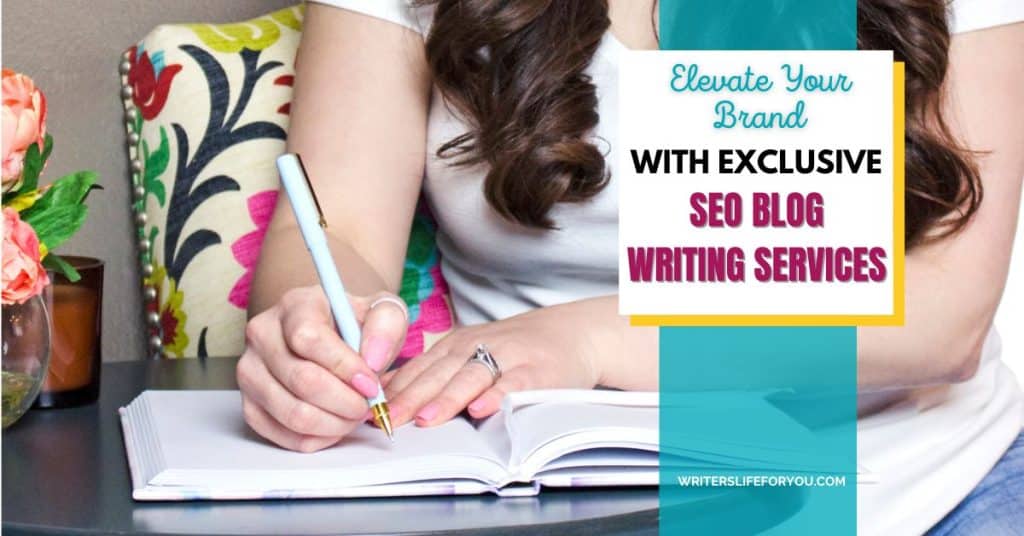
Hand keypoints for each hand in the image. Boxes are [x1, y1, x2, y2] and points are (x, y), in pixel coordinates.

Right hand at [238, 285, 408, 451]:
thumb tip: (372, 360)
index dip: (345, 367)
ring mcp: (250, 372)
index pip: (309, 338)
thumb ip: (386, 325)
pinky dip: (317, 438)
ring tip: (354, 414)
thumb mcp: (382, 311)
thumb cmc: (354, 325)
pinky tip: (334, 424)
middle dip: (345, 402)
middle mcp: (263, 335)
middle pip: (302, 381)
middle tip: (368, 405)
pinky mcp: (250, 405)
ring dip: (334, 423)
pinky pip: (284, 435)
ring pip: (293, 414)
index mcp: (294, 305)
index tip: (371, 383)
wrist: (331, 336)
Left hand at [382, 306, 601, 426]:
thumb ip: (437, 372)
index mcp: (457, 344)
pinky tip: (481, 410)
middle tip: (386, 419)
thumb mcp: (471, 352)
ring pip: (471, 377)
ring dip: (447, 398)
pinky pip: (513, 384)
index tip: (370, 410)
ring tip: (425, 419)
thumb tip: (391, 395)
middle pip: (438, 372)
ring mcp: (508, 357)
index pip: (419, 367)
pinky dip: (497, 397)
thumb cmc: (515, 350)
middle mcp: (478, 346)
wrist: (572, 333)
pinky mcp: (537, 371)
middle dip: (410, 397)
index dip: (395, 389)